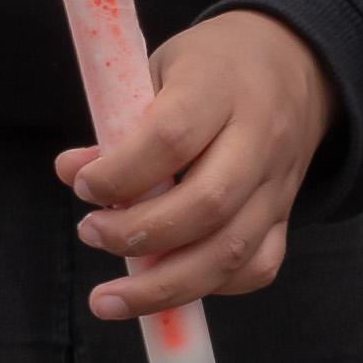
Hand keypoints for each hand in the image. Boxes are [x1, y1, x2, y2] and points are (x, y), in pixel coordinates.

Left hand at [60, 10, 331, 315]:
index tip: (83, 186)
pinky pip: (257, 267)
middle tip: (90, 233)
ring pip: (231, 251)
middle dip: (137, 235)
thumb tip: (70, 173)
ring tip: (109, 299)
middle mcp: (260, 137)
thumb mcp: (158, 69)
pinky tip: (168, 286)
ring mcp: (279, 182)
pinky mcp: (286, 214)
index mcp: (220, 86)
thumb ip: (117, 121)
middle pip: (206, 205)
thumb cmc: (210, 67)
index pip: (172, 138)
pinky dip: (210, 287)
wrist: (292, 63)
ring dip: (163, 286)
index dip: (120, 173)